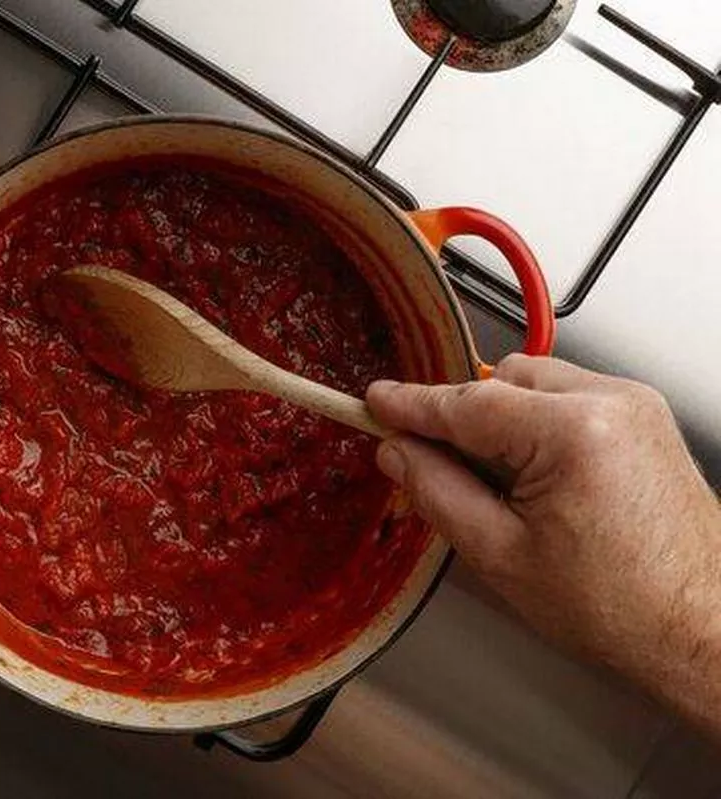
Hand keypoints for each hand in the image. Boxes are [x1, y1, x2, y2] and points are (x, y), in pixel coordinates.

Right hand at [367, 355, 720, 736]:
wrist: (700, 631)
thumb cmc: (621, 607)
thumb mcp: (499, 554)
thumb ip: (437, 491)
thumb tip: (398, 454)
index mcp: (573, 432)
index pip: (467, 402)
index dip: (411, 404)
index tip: (376, 401)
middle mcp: (611, 403)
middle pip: (501, 380)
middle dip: (463, 418)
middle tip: (432, 464)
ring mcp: (635, 408)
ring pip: (534, 384)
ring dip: (501, 421)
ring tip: (497, 486)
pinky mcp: (644, 421)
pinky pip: (568, 400)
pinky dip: (537, 427)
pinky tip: (532, 480)